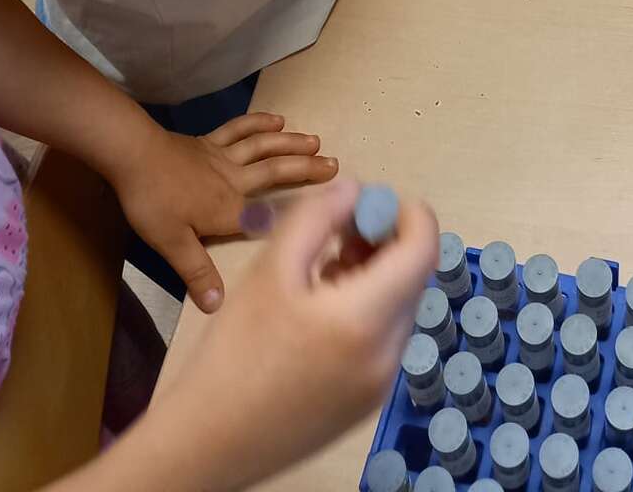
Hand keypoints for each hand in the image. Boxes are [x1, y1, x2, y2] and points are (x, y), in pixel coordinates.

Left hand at [111, 113, 337, 313]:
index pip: (267, 215)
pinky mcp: (209, 141)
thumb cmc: (154, 202)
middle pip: (275, 173)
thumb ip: (198, 273)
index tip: (329, 208)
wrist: (134, 156)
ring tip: (315, 141)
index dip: (297, 213)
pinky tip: (276, 119)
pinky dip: (259, 123)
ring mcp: (222, 156)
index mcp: (228, 209)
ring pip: (263, 147)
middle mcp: (233, 180)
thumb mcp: (172, 245)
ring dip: (290, 143)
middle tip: (335, 164)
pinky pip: (239, 129)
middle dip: (306, 170)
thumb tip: (219, 307)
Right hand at [124, 181, 436, 489]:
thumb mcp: (271, 269)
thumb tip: (355, 190)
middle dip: (384, 242)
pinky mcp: (365, 404)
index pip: (424, 249)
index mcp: (367, 320)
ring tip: (320, 270)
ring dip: (373, 275)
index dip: (408, 213)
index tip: (373, 202)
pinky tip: (318, 309)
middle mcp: (387, 356)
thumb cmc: (234, 353)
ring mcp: (380, 385)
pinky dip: (365, 310)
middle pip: (412, 277)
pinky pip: (382, 339)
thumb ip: (318, 216)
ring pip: (397, 307)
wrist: (208, 442)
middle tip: (338, 231)